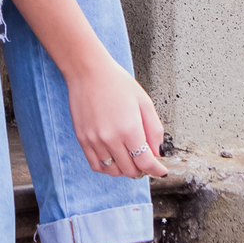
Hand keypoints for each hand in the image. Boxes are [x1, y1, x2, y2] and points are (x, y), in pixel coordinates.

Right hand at [66, 56, 166, 178]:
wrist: (88, 72)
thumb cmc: (116, 83)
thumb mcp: (144, 102)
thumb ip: (154, 129)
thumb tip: (157, 151)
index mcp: (129, 129)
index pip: (146, 162)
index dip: (156, 170)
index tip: (160, 170)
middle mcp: (111, 138)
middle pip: (130, 170)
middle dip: (142, 169)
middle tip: (146, 162)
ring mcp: (95, 141)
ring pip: (113, 170)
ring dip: (125, 169)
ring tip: (129, 159)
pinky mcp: (83, 139)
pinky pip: (95, 165)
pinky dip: (107, 167)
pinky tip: (113, 159)